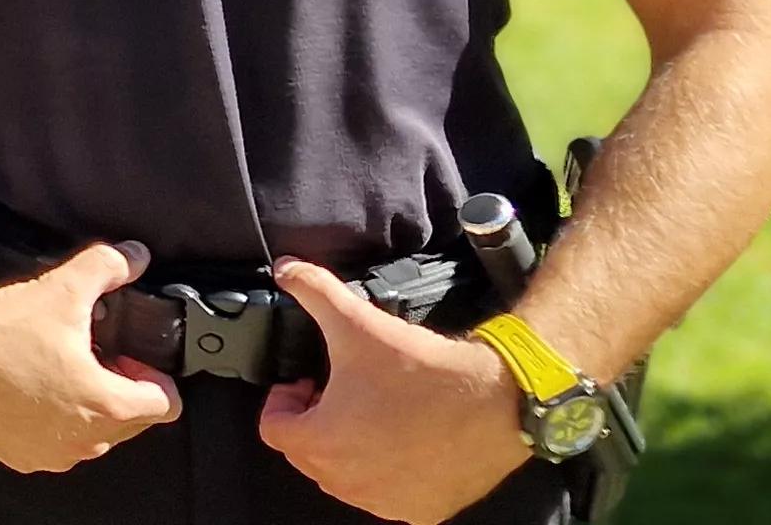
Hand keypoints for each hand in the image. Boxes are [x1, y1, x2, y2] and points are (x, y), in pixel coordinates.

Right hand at [0, 241, 183, 473]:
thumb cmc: (2, 328)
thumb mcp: (62, 288)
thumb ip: (108, 266)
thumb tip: (137, 254)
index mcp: (107, 405)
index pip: (165, 405)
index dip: (152, 376)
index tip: (126, 357)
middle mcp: (86, 441)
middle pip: (132, 422)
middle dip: (121, 390)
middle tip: (95, 358)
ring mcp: (53, 455)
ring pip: (96, 436)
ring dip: (90, 409)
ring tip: (62, 373)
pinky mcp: (24, 458)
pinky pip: (59, 446)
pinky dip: (56, 425)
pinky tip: (35, 391)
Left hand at [259, 260, 533, 521]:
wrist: (497, 400)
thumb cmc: (426, 371)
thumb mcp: (358, 322)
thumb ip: (314, 291)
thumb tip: (287, 269)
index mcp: (322, 442)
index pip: (273, 429)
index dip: (285, 401)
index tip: (306, 384)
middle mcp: (348, 481)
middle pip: (308, 455)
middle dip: (316, 423)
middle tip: (340, 395)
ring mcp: (386, 501)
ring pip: (345, 479)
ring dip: (348, 449)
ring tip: (373, 414)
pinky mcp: (421, 510)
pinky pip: (388, 496)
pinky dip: (387, 473)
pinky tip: (404, 440)